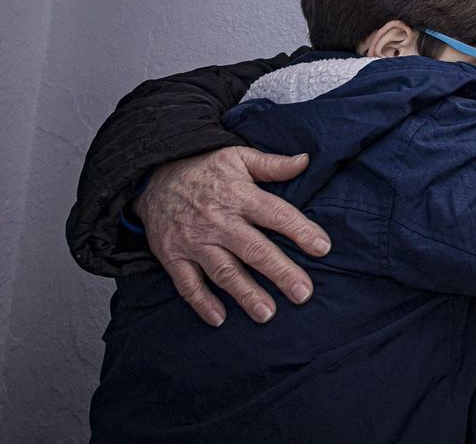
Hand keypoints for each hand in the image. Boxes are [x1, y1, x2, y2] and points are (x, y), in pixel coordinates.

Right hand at [134, 147, 331, 326]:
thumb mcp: (237, 156)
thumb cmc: (203, 167)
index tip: (323, 248)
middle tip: (303, 294)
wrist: (152, 174)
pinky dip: (201, 302)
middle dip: (280, 272)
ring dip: (246, 294)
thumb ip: (272, 164)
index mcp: (240, 195)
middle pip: (254, 250)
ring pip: (224, 272)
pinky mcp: (173, 256)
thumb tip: (305, 160)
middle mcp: (219, 221)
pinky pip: (187, 283)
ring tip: (268, 314)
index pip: (276, 215)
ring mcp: (195, 241)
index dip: (301, 231)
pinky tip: (219, 319)